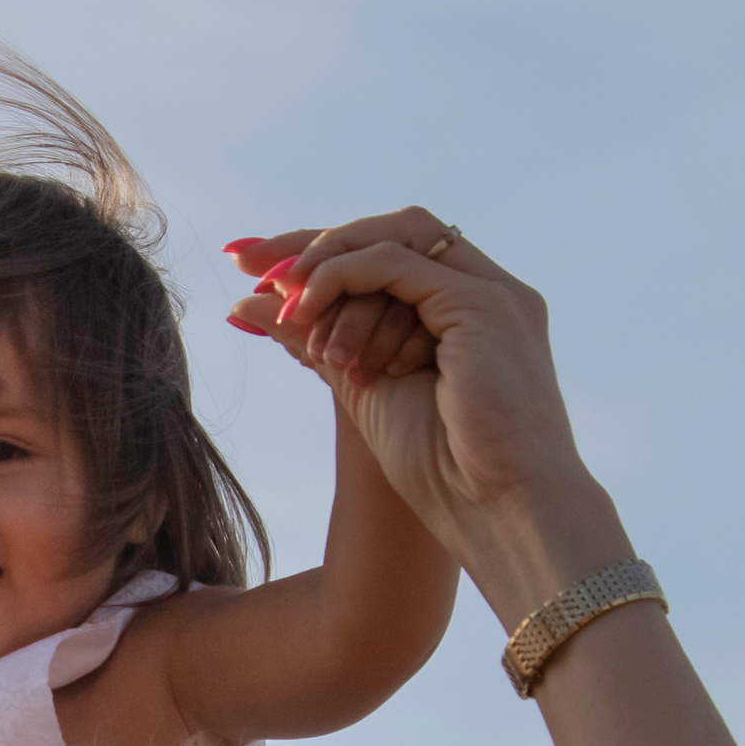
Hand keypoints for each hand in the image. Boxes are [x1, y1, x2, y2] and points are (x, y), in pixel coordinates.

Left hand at [223, 214, 589, 556]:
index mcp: (467, 314)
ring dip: (327, 270)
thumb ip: (315, 338)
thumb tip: (246, 306)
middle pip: (390, 233)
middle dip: (313, 244)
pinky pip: (394, 263)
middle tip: (248, 263)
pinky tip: (305, 310)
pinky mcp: (482, 303)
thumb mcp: (359, 386)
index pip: (389, 256)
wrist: (498, 512)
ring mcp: (490, 294)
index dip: (322, 255)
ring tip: (289, 315)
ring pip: (392, 239)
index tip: (252, 267)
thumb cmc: (443, 473)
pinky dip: (342, 278)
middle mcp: (485, 294)